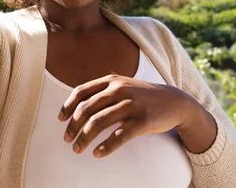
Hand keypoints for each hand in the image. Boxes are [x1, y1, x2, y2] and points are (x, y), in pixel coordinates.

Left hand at [58, 74, 216, 157]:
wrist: (175, 101)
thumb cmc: (142, 96)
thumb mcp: (123, 86)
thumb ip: (103, 91)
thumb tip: (77, 105)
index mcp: (111, 81)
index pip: (81, 91)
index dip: (68, 106)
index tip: (60, 120)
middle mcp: (119, 90)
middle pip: (87, 108)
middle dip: (73, 126)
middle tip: (66, 139)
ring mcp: (131, 104)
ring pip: (99, 122)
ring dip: (84, 138)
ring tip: (77, 149)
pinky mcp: (142, 121)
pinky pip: (119, 135)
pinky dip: (106, 146)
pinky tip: (97, 154)